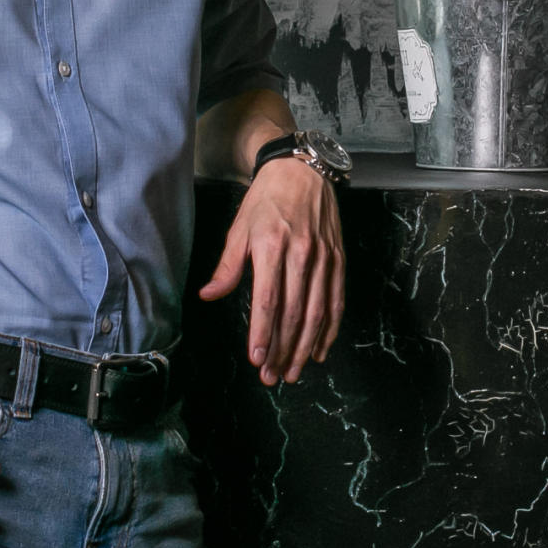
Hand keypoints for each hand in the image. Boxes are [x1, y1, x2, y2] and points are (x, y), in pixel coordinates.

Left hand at [199, 156, 344, 384]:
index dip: (263, 332)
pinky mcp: (338, 259)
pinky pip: (336, 300)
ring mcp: (323, 257)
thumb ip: (227, 266)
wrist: (302, 170)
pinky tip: (320, 349)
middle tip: (273, 376)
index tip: (258, 359)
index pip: (268, 299)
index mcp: (271, 246)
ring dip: (305, 346)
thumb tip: (209, 295)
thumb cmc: (265, 200)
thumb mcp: (239, 228)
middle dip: (282, 349)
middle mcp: (301, 254)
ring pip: (317, 311)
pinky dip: (330, 328)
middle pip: (293, 312)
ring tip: (294, 371)